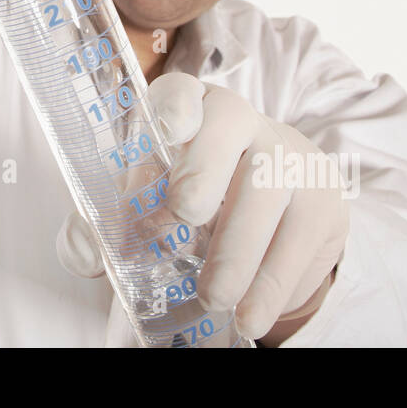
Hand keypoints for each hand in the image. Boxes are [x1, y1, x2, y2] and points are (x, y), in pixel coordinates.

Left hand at [56, 71, 349, 344]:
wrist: (281, 215)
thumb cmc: (201, 197)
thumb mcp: (153, 203)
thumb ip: (110, 226)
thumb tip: (84, 254)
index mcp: (190, 112)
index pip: (181, 91)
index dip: (175, 106)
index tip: (167, 131)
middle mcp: (242, 121)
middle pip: (229, 125)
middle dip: (205, 168)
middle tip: (186, 213)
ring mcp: (288, 156)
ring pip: (267, 188)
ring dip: (236, 249)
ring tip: (213, 297)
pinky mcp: (321, 201)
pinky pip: (298, 240)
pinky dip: (271, 285)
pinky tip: (250, 316)